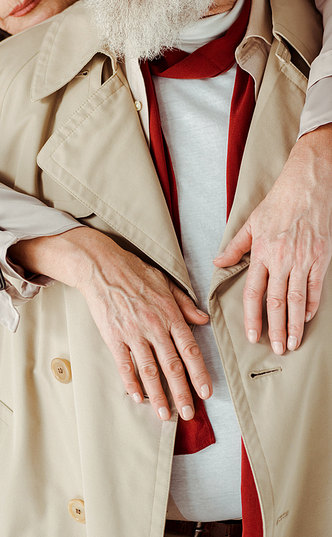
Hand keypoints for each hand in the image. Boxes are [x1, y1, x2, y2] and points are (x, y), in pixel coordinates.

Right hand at [9, 227, 211, 420]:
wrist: (102, 266)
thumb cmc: (134, 272)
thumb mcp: (166, 283)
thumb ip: (185, 304)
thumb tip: (203, 320)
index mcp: (170, 314)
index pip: (190, 349)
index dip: (199, 373)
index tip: (206, 392)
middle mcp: (154, 326)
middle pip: (172, 366)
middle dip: (182, 393)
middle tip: (189, 414)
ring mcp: (133, 333)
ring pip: (149, 371)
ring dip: (158, 395)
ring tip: (164, 414)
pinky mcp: (113, 336)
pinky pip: (124, 365)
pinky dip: (131, 383)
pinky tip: (137, 397)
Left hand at [214, 124, 331, 353]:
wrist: (306, 186)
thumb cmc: (278, 203)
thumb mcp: (251, 223)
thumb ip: (235, 247)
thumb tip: (217, 261)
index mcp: (262, 253)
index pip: (253, 293)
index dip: (252, 317)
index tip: (252, 335)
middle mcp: (282, 260)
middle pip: (277, 303)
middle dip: (275, 329)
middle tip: (275, 350)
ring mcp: (303, 260)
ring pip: (298, 301)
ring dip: (295, 325)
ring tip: (292, 344)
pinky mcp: (320, 258)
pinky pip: (315, 288)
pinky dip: (311, 306)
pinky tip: (307, 319)